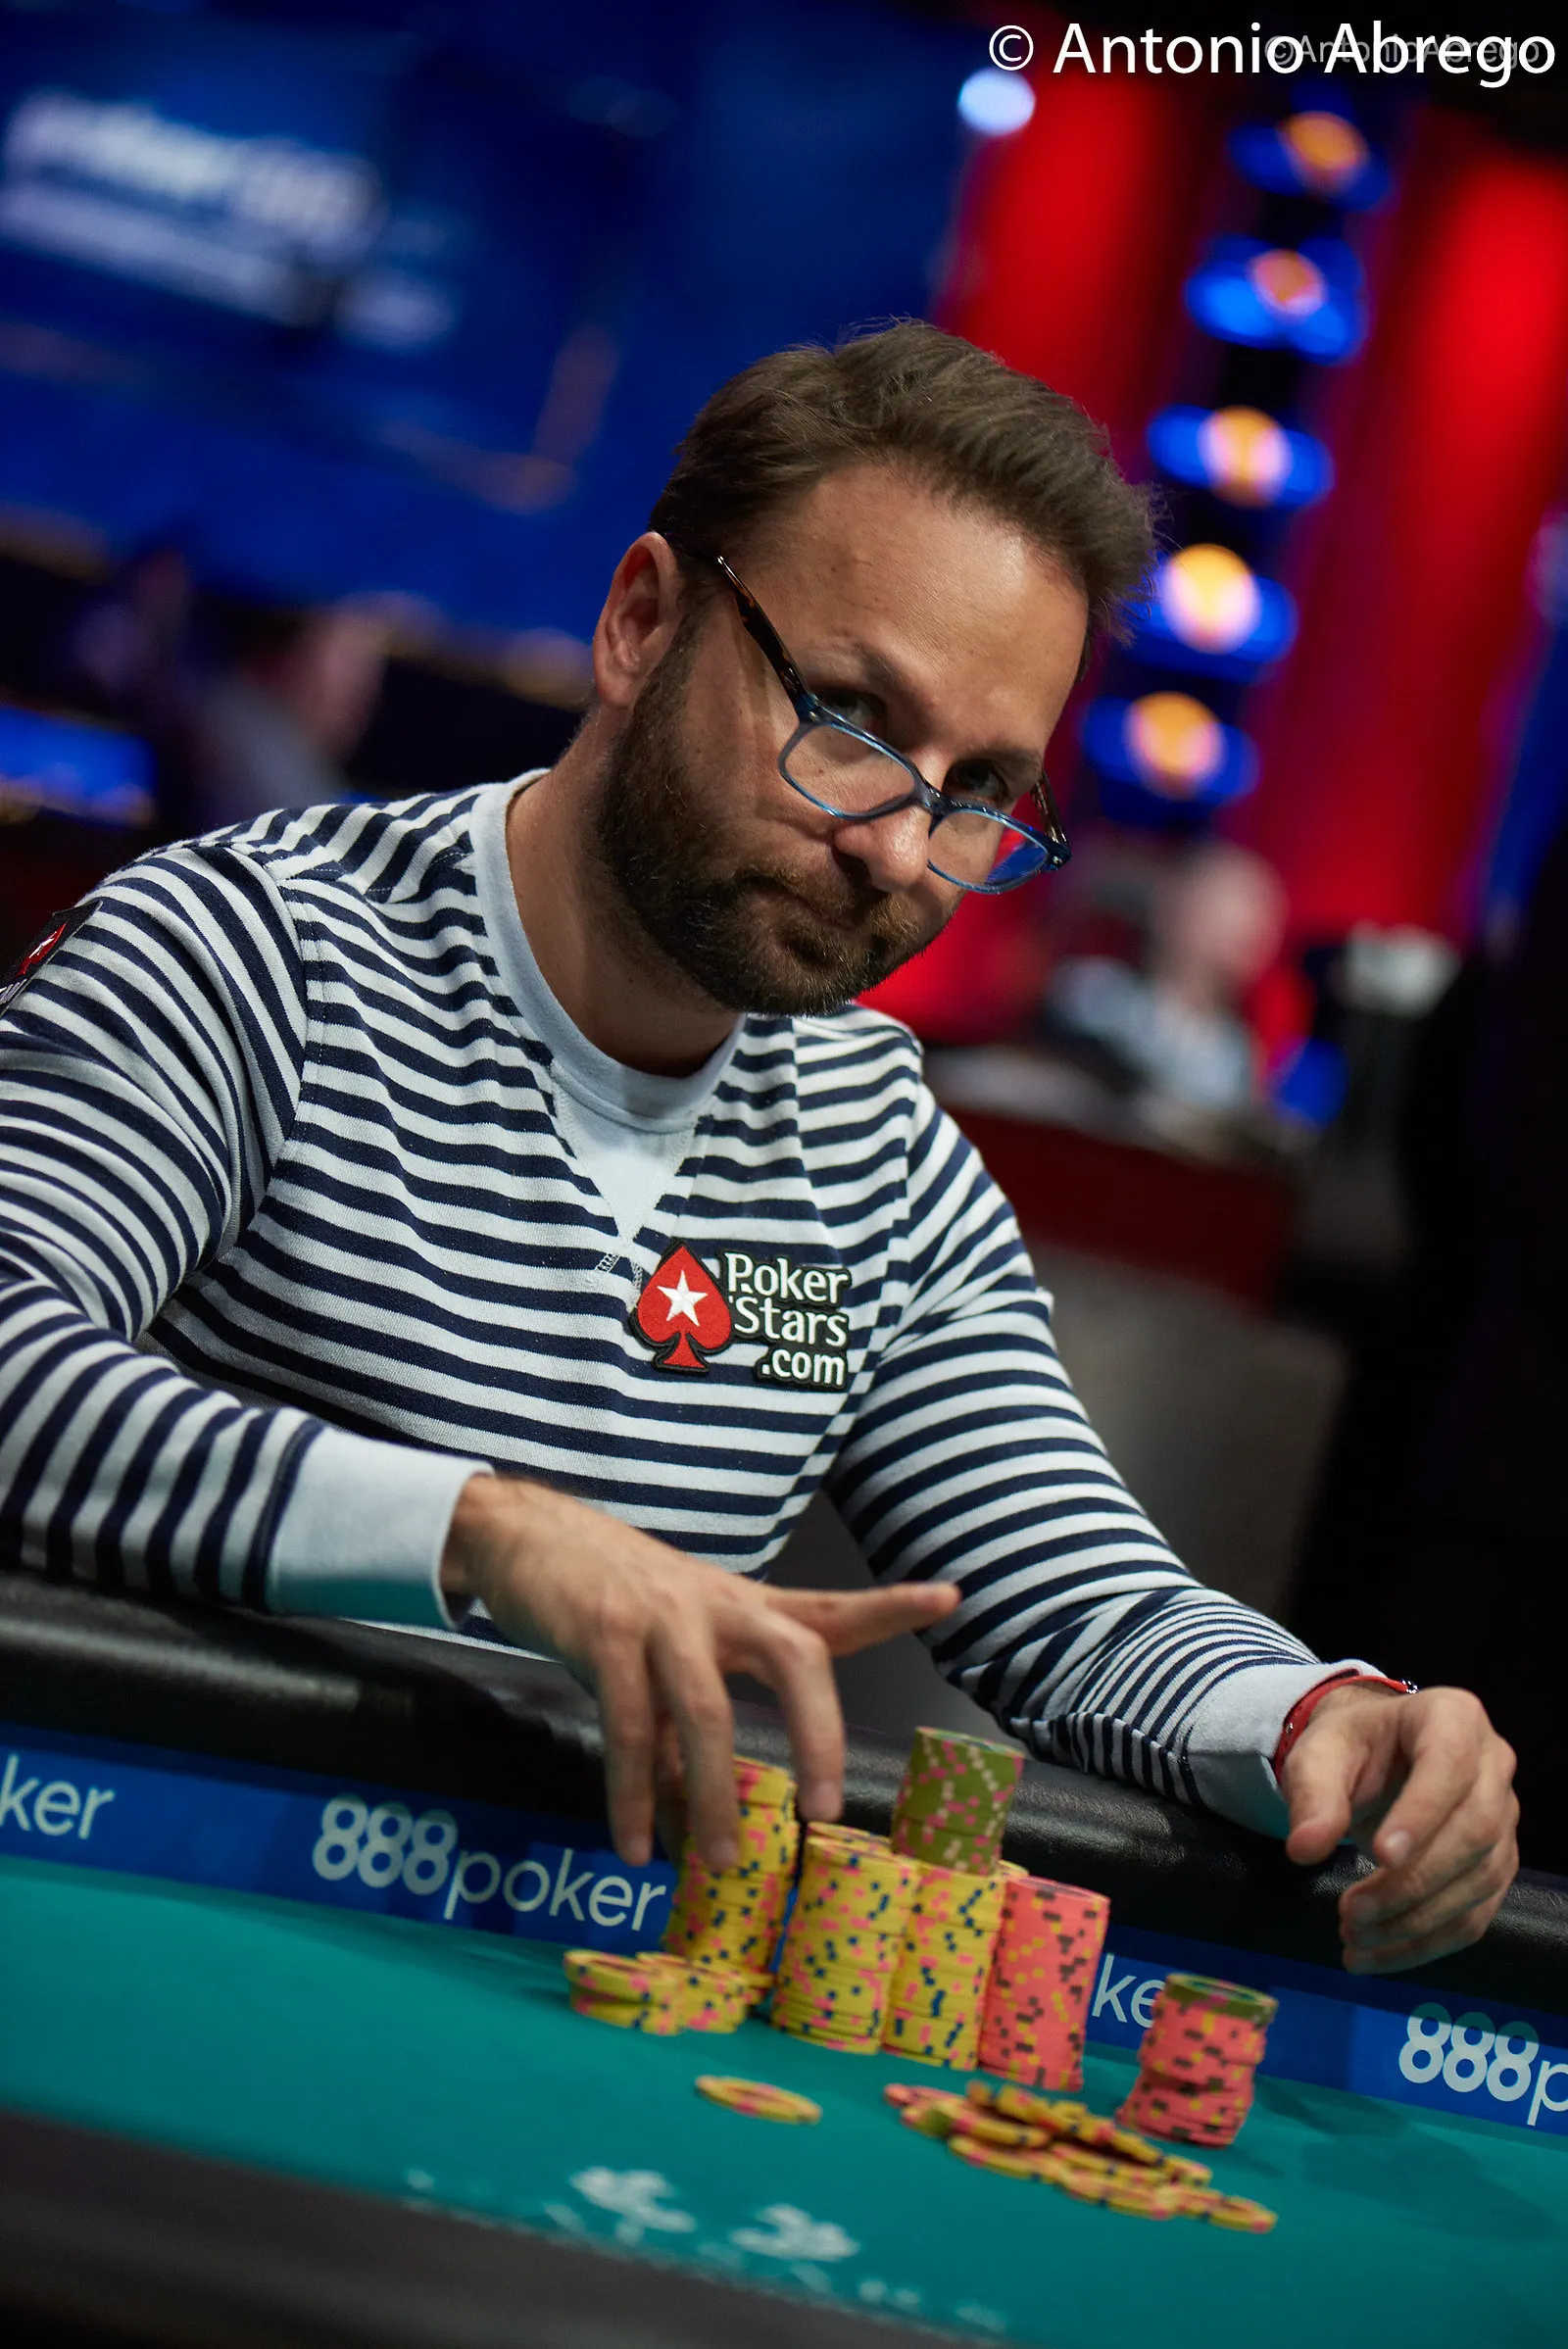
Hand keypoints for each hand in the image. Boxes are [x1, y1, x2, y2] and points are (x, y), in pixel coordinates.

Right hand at [441, 1473, 957, 1872]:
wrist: (531, 1537)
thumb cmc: (620, 1604)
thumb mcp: (677, 1652)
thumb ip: (702, 1741)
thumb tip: (708, 1840)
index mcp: (747, 1608)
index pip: (831, 1610)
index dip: (890, 1608)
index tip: (950, 1598)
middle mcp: (719, 1607)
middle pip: (795, 1656)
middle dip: (818, 1732)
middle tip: (823, 1810)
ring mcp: (663, 1618)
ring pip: (706, 1707)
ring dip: (712, 1792)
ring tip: (721, 1862)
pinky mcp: (605, 1637)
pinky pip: (628, 1726)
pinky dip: (633, 1794)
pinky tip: (637, 1845)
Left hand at [1280, 1683, 1518, 1974]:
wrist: (1374, 1760)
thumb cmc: (1351, 1748)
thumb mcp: (1319, 1755)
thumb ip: (1312, 1795)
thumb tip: (1304, 1850)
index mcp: (1453, 1718)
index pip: (1450, 1765)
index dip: (1423, 1813)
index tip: (1381, 1856)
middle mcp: (1494, 1766)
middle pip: (1474, 1832)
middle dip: (1412, 1882)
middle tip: (1350, 1912)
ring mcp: (1504, 1820)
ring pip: (1478, 1882)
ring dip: (1416, 1922)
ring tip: (1353, 1937)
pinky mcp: (1496, 1866)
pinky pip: (1475, 1915)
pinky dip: (1426, 1943)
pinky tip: (1377, 1956)